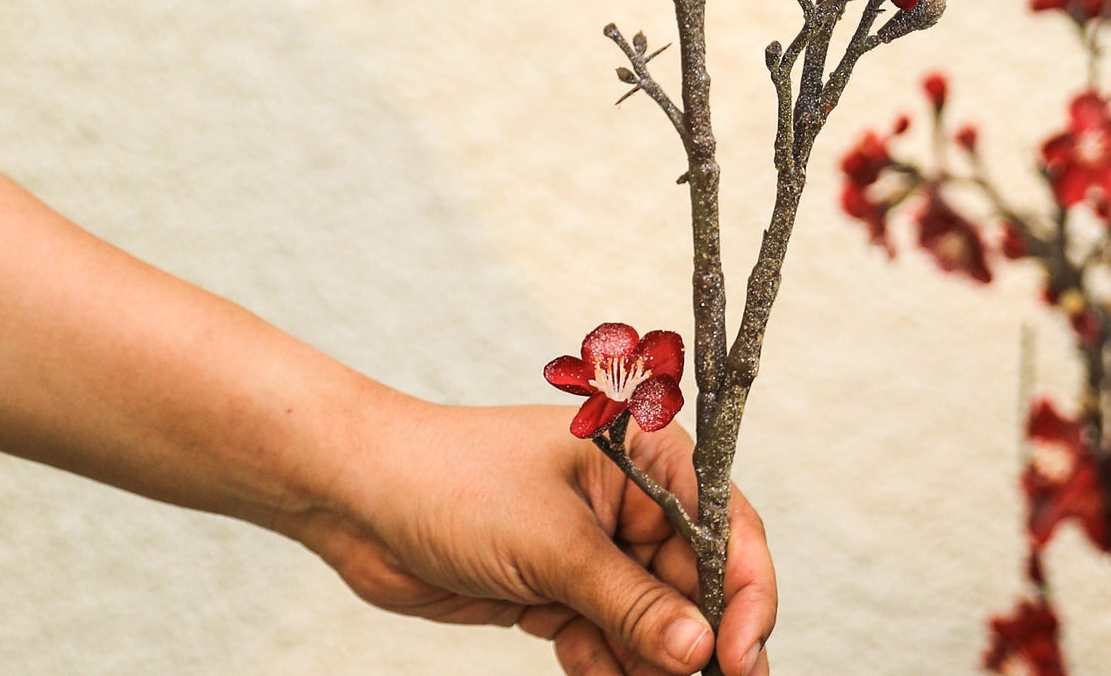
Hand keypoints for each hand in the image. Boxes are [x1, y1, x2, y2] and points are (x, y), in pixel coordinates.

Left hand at [293, 396, 775, 675]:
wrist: (363, 500)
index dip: (747, 593)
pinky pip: (608, 640)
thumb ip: (631, 602)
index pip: (725, 525)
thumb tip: (701, 651)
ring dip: (653, 666)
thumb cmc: (458, 482)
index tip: (743, 659)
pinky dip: (609, 668)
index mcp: (646, 455)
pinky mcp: (559, 590)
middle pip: (695, 584)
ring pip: (652, 622)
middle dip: (698, 645)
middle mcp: (630, 500)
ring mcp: (594, 548)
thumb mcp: (554, 545)